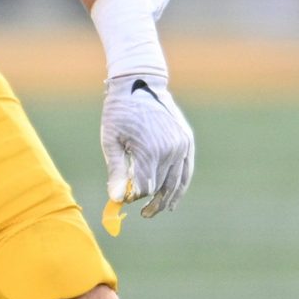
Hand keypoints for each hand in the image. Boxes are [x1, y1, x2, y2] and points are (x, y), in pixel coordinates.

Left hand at [101, 72, 194, 222]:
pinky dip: (180, 185)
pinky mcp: (187, 141)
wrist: (138, 84)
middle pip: (161, 186)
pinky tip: (173, 198)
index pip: (144, 187)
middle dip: (149, 200)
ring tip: (155, 211)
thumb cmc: (119, 112)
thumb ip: (116, 170)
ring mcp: (182, 146)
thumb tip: (115, 199)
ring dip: (167, 199)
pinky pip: (186, 170)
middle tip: (141, 214)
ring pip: (177, 182)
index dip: (133, 197)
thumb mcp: (110, 140)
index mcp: (149, 151)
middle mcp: (170, 150)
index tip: (121, 198)